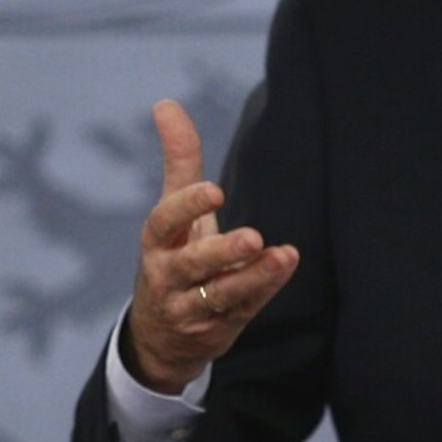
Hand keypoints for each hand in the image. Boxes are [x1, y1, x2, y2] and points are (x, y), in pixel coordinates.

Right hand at [123, 99, 298, 393]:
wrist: (161, 338)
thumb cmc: (173, 257)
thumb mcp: (172, 213)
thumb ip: (178, 161)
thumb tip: (166, 103)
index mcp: (157, 243)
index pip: (163, 222)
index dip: (186, 206)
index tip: (214, 190)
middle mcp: (168, 276)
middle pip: (192, 264)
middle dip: (221, 252)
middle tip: (252, 237)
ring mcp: (191, 307)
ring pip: (221, 293)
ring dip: (252, 277)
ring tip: (281, 256)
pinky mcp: (217, 327)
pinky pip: (243, 308)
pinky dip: (264, 288)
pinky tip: (285, 264)